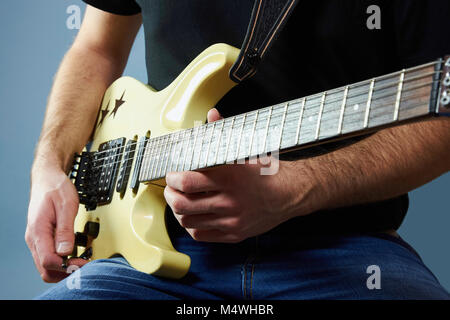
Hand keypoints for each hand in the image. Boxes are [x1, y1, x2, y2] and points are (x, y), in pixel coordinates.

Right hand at [25, 165, 87, 281]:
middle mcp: (34, 238)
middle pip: (44, 268)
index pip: (47, 260)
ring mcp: (37, 239)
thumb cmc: (56, 188)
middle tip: (84, 266)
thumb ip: (66, 229)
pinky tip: (74, 257)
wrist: (47, 178)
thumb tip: (65, 251)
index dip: (66, 266)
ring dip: (63, 269)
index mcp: (38, 230)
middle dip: (64, 272)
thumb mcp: (67, 205)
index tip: (82, 263)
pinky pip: (49, 257)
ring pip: (46, 265)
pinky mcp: (43, 238)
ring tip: (81, 263)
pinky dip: (61, 261)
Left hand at [164, 109, 319, 242]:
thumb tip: (212, 115)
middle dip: (170, 195)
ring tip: (180, 201)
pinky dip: (191, 226)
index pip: (188, 181)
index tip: (172, 174)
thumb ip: (224, 134)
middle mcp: (229, 201)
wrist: (291, 193)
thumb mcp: (247, 148)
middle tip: (171, 188)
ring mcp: (231, 220)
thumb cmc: (268, 171)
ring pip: (188, 221)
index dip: (173, 178)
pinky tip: (193, 215)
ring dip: (178, 211)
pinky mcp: (234, 233)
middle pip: (183, 204)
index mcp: (230, 177)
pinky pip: (201, 235)